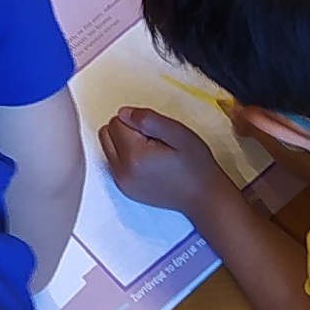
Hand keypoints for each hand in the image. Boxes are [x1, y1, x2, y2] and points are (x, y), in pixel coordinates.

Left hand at [99, 106, 222, 212]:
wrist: (202, 196)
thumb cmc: (195, 165)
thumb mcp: (178, 133)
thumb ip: (148, 119)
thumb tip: (123, 113)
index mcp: (134, 156)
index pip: (116, 121)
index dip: (137, 122)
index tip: (155, 133)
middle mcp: (122, 171)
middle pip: (106, 133)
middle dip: (126, 130)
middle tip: (152, 140)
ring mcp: (121, 182)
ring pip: (107, 147)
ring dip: (123, 143)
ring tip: (150, 152)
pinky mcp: (124, 189)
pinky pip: (113, 162)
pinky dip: (125, 157)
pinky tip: (146, 163)